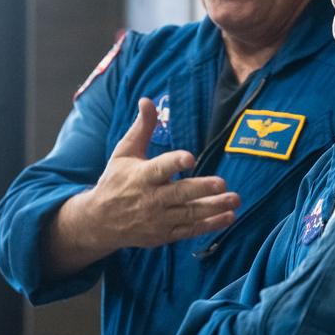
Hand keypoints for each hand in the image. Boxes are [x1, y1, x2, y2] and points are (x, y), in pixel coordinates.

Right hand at [47, 98, 239, 274]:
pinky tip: (228, 217)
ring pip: (189, 214)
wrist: (100, 221)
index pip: (160, 168)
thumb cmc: (115, 181)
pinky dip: (209, 225)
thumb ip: (142, 128)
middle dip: (201, 189)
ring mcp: (158, 219)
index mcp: (141, 176)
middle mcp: (151, 199)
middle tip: (222, 183)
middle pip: (179, 194)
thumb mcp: (124, 152)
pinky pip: (190, 230)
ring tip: (234, 200)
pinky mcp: (164, 234)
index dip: (174, 163)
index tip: (190, 158)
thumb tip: (147, 100)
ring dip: (213, 208)